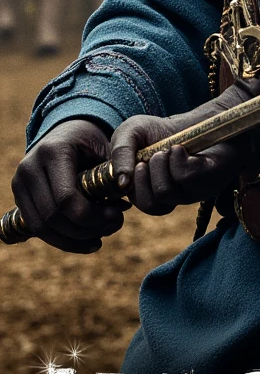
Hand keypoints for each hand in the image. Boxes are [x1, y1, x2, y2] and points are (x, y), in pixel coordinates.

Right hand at [11, 119, 127, 252]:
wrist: (68, 131)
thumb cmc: (93, 142)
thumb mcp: (107, 148)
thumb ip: (113, 173)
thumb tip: (124, 204)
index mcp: (53, 151)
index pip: (66, 197)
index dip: (92, 215)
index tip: (117, 217)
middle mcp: (30, 167)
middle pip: (53, 216)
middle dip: (86, 229)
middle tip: (114, 227)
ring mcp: (20, 183)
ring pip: (42, 227)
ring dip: (73, 240)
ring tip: (101, 239)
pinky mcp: (19, 196)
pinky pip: (37, 227)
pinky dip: (62, 240)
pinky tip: (86, 242)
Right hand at [110, 113, 242, 216]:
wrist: (201, 117)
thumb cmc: (164, 129)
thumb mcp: (132, 132)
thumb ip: (119, 153)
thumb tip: (122, 183)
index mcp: (154, 190)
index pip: (142, 205)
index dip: (134, 185)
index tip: (137, 163)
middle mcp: (175, 194)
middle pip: (152, 205)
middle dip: (145, 177)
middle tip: (152, 156)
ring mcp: (193, 190)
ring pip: (166, 193)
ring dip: (160, 165)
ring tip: (167, 150)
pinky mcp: (210, 179)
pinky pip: (186, 177)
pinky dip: (177, 159)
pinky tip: (180, 149)